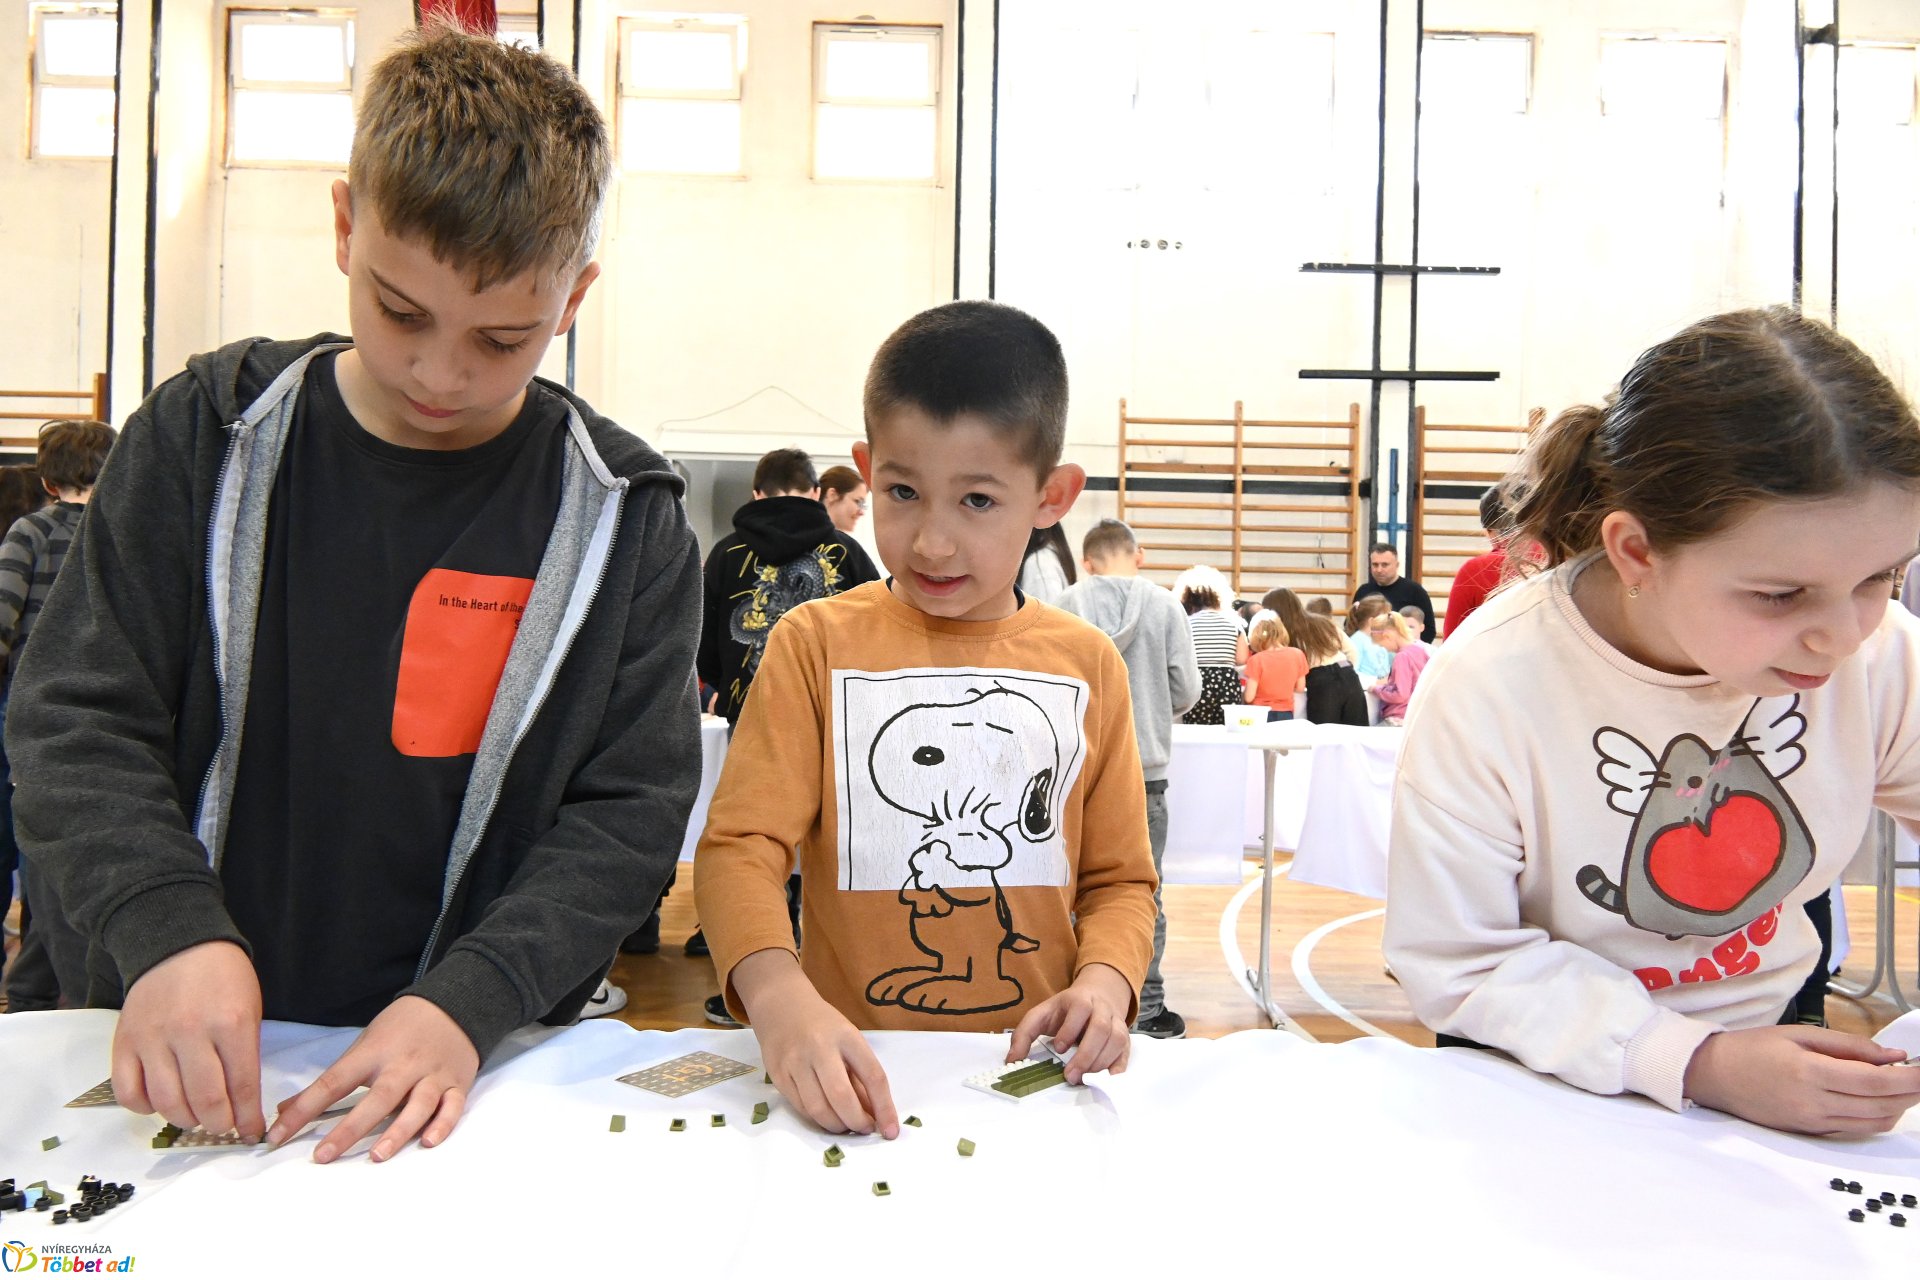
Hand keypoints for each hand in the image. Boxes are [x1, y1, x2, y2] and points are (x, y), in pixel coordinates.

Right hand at [113, 941, 265, 1139]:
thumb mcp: (250, 1010)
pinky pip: (129, 1093)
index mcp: (231, 1023)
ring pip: (166, 1102)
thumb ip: (245, 1056)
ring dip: (185, 1120)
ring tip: (196, 1116)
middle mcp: (190, 1032)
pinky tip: (161, 1101)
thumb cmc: (224, 979)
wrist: (178, 944)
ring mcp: (152, 1038)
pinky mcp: (124, 1042)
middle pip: (205, 1101)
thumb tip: (244, 1106)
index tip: (252, 1133)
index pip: (242, 1086)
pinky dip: (145, 1108)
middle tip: (224, 1125)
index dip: (248, 1118)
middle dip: (219, 1124)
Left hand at [267, 995, 478, 1162]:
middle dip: (350, 1128)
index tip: (278, 1135)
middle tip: (324, 1156)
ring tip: (377, 1156)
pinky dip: (443, 1124)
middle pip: (378, 1098)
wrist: (455, 1004)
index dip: (304, 1109)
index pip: (334, 1083)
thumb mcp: (364, 1044)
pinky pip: (452, 1106)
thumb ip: (332, 1079)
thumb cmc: (402, 1028)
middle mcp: (403, 1065)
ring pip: (418, 1104)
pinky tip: (428, 1141)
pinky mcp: (457, 1084)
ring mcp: (433, 1075)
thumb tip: (286, 1109)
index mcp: (374, 1053)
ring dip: (398, 1130)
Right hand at [733, 948, 898, 1138]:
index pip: (873, 1076)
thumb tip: (876, 1115)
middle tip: (864, 1129)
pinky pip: (801, 1108)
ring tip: (845, 1125)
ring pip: (818, 1108)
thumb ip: (861, 1076)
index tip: (891, 1130)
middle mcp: (820, 1048)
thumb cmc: (822, 1025)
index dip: (884, 1108)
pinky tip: (826, 1116)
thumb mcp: (849, 1040)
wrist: (781, 1004)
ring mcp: (795, 1062)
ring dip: (837, 1126)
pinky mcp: (778, 1075)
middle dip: (857, 1122)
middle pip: (842, 1096)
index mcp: (847, 1036)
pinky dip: (817, 1119)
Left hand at [1007, 963, 1133, 1083]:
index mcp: (1080, 999)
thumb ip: (1024, 1033)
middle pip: (1101, 1027)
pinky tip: (1106, 1079)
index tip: (1058, 1048)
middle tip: (1071, 1076)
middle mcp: (1102, 1008)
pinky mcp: (1125, 1039)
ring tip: (1084, 1079)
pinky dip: (1119, 1067)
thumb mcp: (1041, 1014)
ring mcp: (1117, 1022)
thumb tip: (1012, 1060)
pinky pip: (1126, 1052)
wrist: (1098, 994)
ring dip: (1101, 1062)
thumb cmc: (1065, 1010)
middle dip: (1086, 1054)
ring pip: (1116, 1039)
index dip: (1070, 1029)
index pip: (1080, 1009)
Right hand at [1683, 1024, 1919, 1136]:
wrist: (1712, 1076)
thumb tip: (1892, 1055)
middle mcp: (1814, 1103)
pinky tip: (1882, 1100)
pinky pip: (1855, 1128)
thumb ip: (1847, 1045)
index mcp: (1809, 1072)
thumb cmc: (1751, 1048)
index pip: (1874, 1081)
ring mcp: (1813, 1122)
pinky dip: (1877, 1116)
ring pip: (1873, 1122)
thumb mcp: (1797, 1033)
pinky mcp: (1810, 1132)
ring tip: (1907, 1088)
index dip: (1907, 1078)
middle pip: (1880, 1104)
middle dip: (1910, 1093)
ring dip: (1898, 1107)